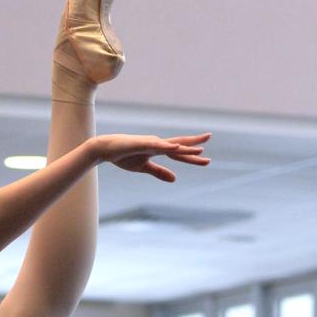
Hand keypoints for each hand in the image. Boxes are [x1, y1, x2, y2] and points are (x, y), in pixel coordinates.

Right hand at [94, 132, 210, 182]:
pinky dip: (167, 146)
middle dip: (195, 145)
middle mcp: (158, 144)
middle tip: (209, 138)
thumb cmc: (124, 156)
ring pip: (171, 145)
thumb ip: (159, 172)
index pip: (179, 154)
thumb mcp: (144, 167)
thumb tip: (175, 179)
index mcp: (159, 150)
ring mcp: (151, 143)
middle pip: (180, 145)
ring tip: (200, 149)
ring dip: (186, 148)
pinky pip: (157, 146)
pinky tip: (176, 147)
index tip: (206, 159)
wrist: (106, 149)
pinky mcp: (142, 144)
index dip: (193, 157)